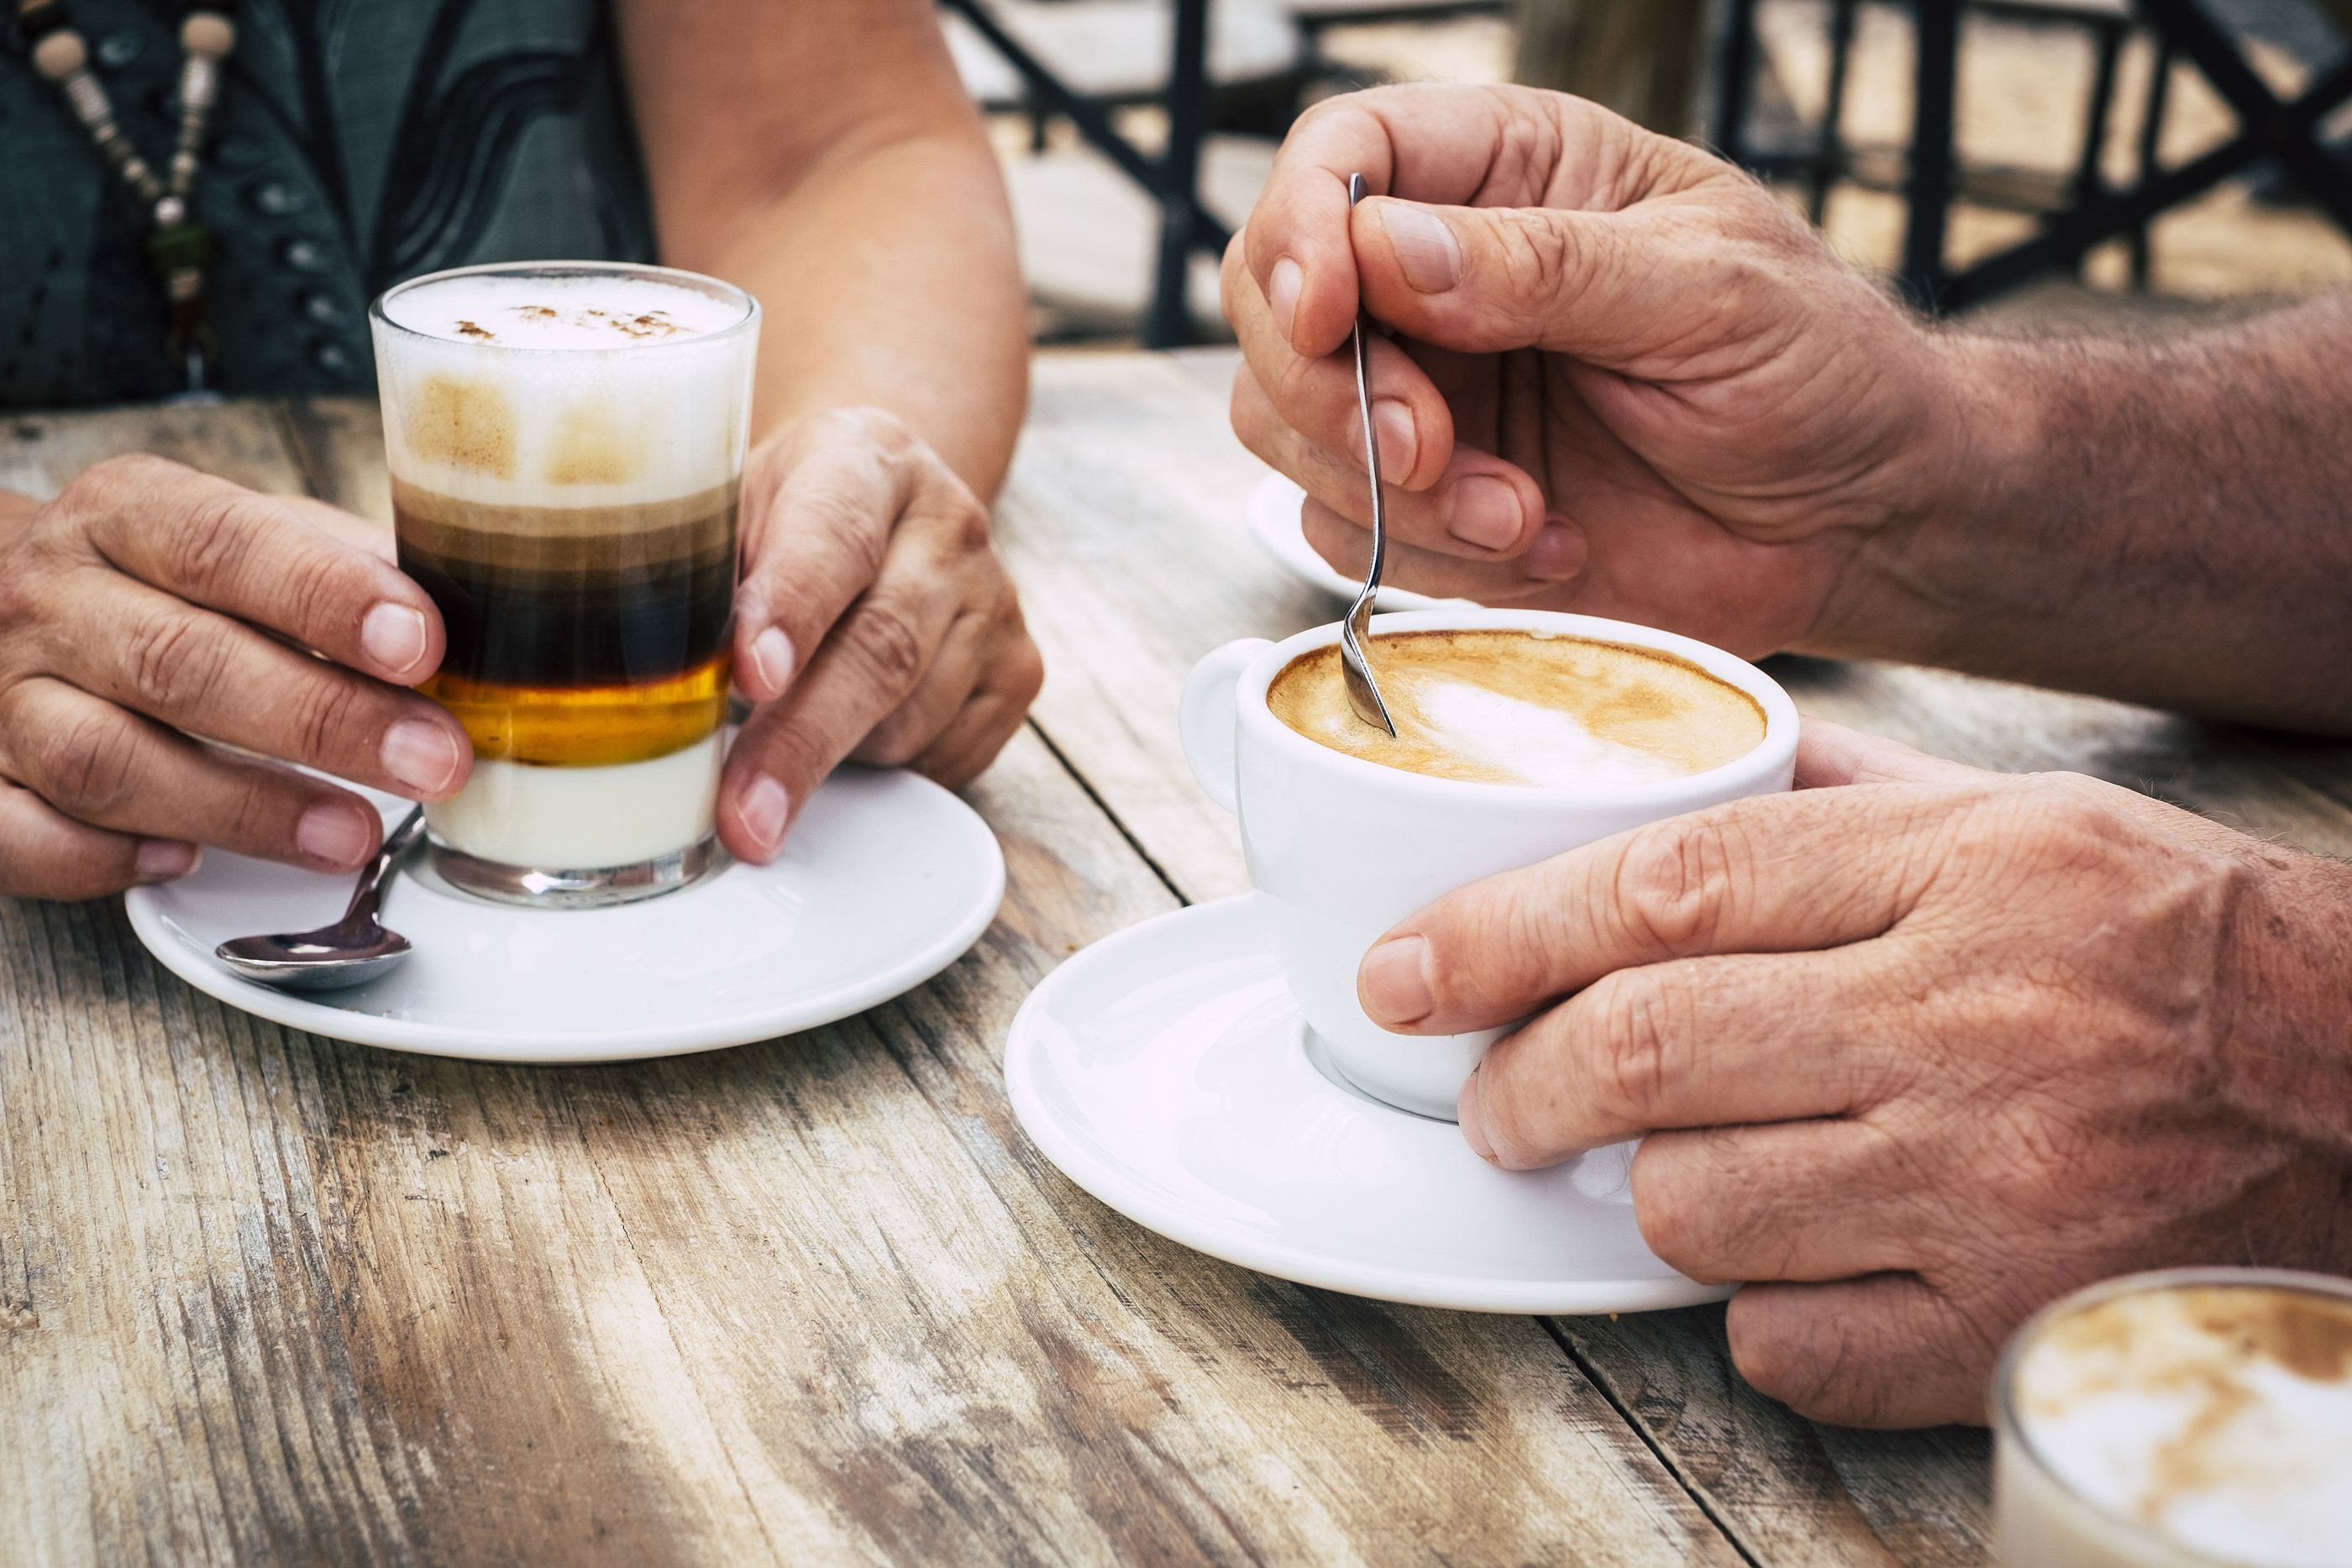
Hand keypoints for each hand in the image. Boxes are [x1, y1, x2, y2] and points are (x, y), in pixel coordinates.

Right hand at [0, 456, 469, 899]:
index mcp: (125, 515)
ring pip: (104, 760)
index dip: (327, 596)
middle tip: (431, 762)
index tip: (423, 645)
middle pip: (180, 661)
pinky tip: (186, 860)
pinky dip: (105, 858)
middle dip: (320, 720)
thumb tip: (473, 608)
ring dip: (241, 806)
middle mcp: (51, 600)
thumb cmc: (154, 576)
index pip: (222, 544)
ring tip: (353, 835)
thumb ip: (339, 565)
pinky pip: (23, 835)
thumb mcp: (241, 534)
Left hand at [718, 408, 1042, 860]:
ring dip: (834, 756)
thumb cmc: (783, 518)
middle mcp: (948, 524)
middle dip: (804, 740)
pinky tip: (851, 730)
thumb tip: (657, 688)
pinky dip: (884, 769)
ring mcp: (995, 600)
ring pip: (911, 719)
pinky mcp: (1019, 670)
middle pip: (882, 648)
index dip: (791, 611)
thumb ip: (699, 575)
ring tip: (784, 735)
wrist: (884, 502)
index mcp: (863, 460)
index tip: (753, 677)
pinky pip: (946, 757)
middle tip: (745, 816)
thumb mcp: (728, 508)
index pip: (832, 538)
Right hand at [1224, 84, 1969, 658]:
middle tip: (1434, 450)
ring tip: (1520, 514)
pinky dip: (1424, 558)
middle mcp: (1441, 276)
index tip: (1325, 315)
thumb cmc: (1816, 369)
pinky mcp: (1429, 505)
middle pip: (1269, 299)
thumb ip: (1545, 265)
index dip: (1298, 230)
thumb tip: (1386, 248)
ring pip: (1282, 424)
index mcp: (1509, 171)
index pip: (1339, 154)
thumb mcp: (1707, 289)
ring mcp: (1426, 393)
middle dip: (1331, 391)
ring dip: (1385, 492)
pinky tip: (1540, 546)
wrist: (1859, 522)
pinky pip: (1342, 532)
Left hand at [1353, 721, 2351, 1426]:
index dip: (1499, 933)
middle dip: (1518, 1084)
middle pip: (1645, 1050)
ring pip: (1694, 1208)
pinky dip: (1752, 1312)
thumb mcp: (2024, 817)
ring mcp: (1995, 1187)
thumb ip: (1835, 799)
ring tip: (1680, 1166)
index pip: (1668, 884)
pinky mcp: (2014, 1324)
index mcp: (1964, 868)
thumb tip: (1663, 779)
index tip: (1403, 972)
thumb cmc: (2181, 941)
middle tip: (1493, 1100)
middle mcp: (1973, 1020)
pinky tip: (1799, 1260)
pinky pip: (1789, 1343)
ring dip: (1644, 1196)